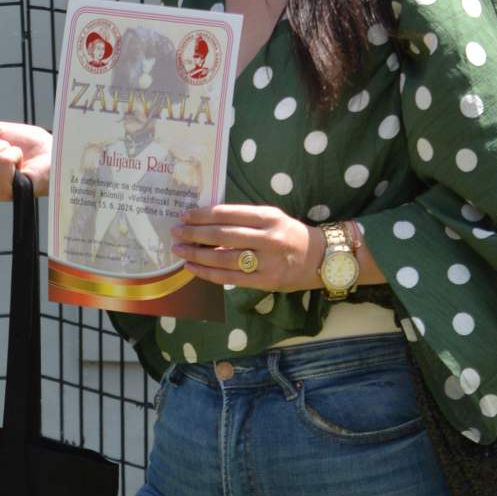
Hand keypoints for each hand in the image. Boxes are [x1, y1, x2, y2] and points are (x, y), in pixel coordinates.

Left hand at [171, 203, 324, 289]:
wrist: (321, 258)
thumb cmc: (290, 235)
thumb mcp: (272, 218)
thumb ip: (244, 219)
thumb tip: (207, 224)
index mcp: (269, 217)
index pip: (229, 213)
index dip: (203, 215)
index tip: (185, 215)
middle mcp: (268, 238)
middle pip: (223, 235)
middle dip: (195, 234)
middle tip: (176, 232)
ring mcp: (267, 262)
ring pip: (223, 258)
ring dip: (197, 254)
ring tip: (179, 251)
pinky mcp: (265, 281)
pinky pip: (230, 278)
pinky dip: (208, 273)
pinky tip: (193, 268)